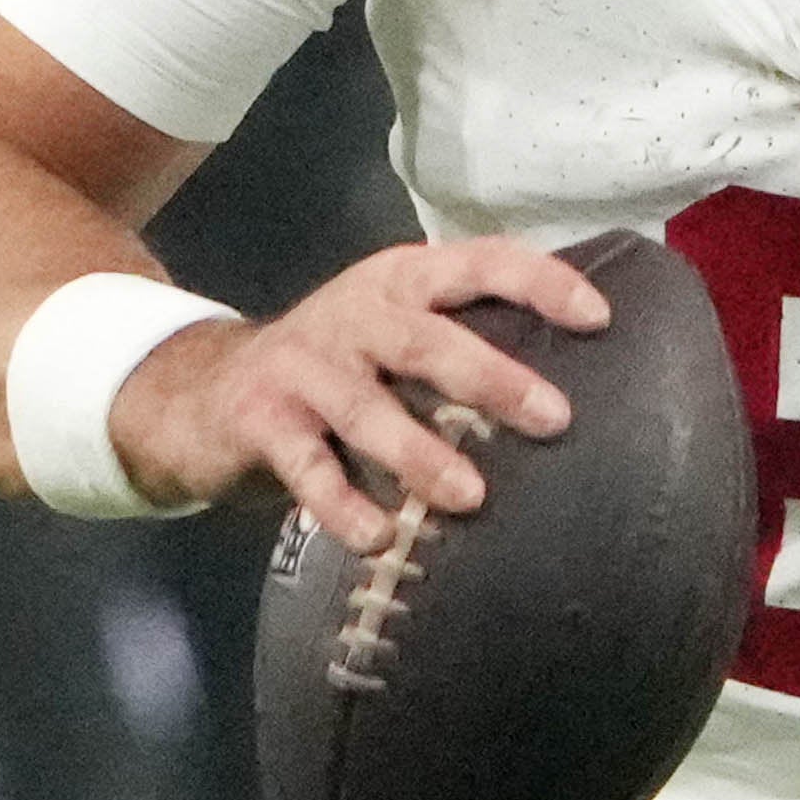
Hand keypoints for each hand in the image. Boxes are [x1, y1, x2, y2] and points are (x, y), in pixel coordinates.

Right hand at [120, 231, 624, 554]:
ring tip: (470, 497)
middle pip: (427, 340)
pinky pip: (308, 468)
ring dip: (421, 453)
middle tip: (554, 418)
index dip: (538, 283)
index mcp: (398, 282)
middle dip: (492, 378)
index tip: (598, 319)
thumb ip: (455, 344)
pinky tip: (378, 537)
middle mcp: (353, 314)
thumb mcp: (389, 334)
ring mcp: (303, 367)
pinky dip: (343, 505)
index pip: (478, 263)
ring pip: (368, 409)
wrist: (201, 392)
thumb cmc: (333, 369)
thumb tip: (567, 394)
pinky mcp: (262, 422)